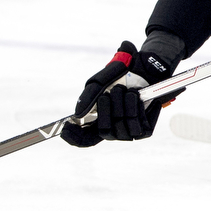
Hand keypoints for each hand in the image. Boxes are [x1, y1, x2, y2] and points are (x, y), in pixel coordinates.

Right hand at [60, 41, 177, 146]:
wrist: (146, 71)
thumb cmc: (119, 78)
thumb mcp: (100, 81)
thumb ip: (88, 95)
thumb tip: (77, 114)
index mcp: (98, 122)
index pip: (84, 139)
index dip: (73, 137)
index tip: (65, 128)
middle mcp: (112, 131)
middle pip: (104, 132)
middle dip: (108, 110)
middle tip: (114, 91)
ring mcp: (128, 133)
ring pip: (122, 129)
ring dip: (124, 106)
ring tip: (128, 91)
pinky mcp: (145, 131)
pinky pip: (138, 125)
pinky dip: (137, 108)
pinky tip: (138, 97)